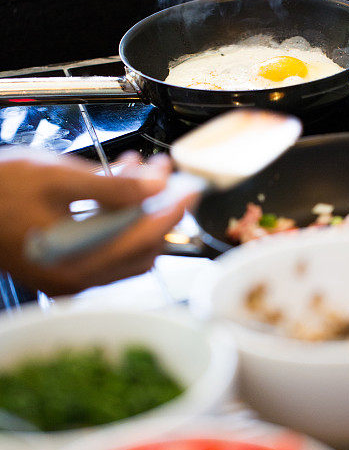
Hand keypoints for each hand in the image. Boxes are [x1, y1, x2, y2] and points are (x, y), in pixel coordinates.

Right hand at [0, 148, 193, 295]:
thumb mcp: (56, 177)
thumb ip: (112, 186)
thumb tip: (157, 188)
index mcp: (75, 262)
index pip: (145, 237)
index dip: (173, 208)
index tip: (192, 185)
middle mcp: (77, 279)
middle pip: (141, 246)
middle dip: (159, 206)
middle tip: (166, 171)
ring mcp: (71, 277)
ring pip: (127, 245)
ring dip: (141, 208)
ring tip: (142, 170)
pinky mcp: (65, 267)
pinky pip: (108, 245)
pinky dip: (121, 217)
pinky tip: (120, 184)